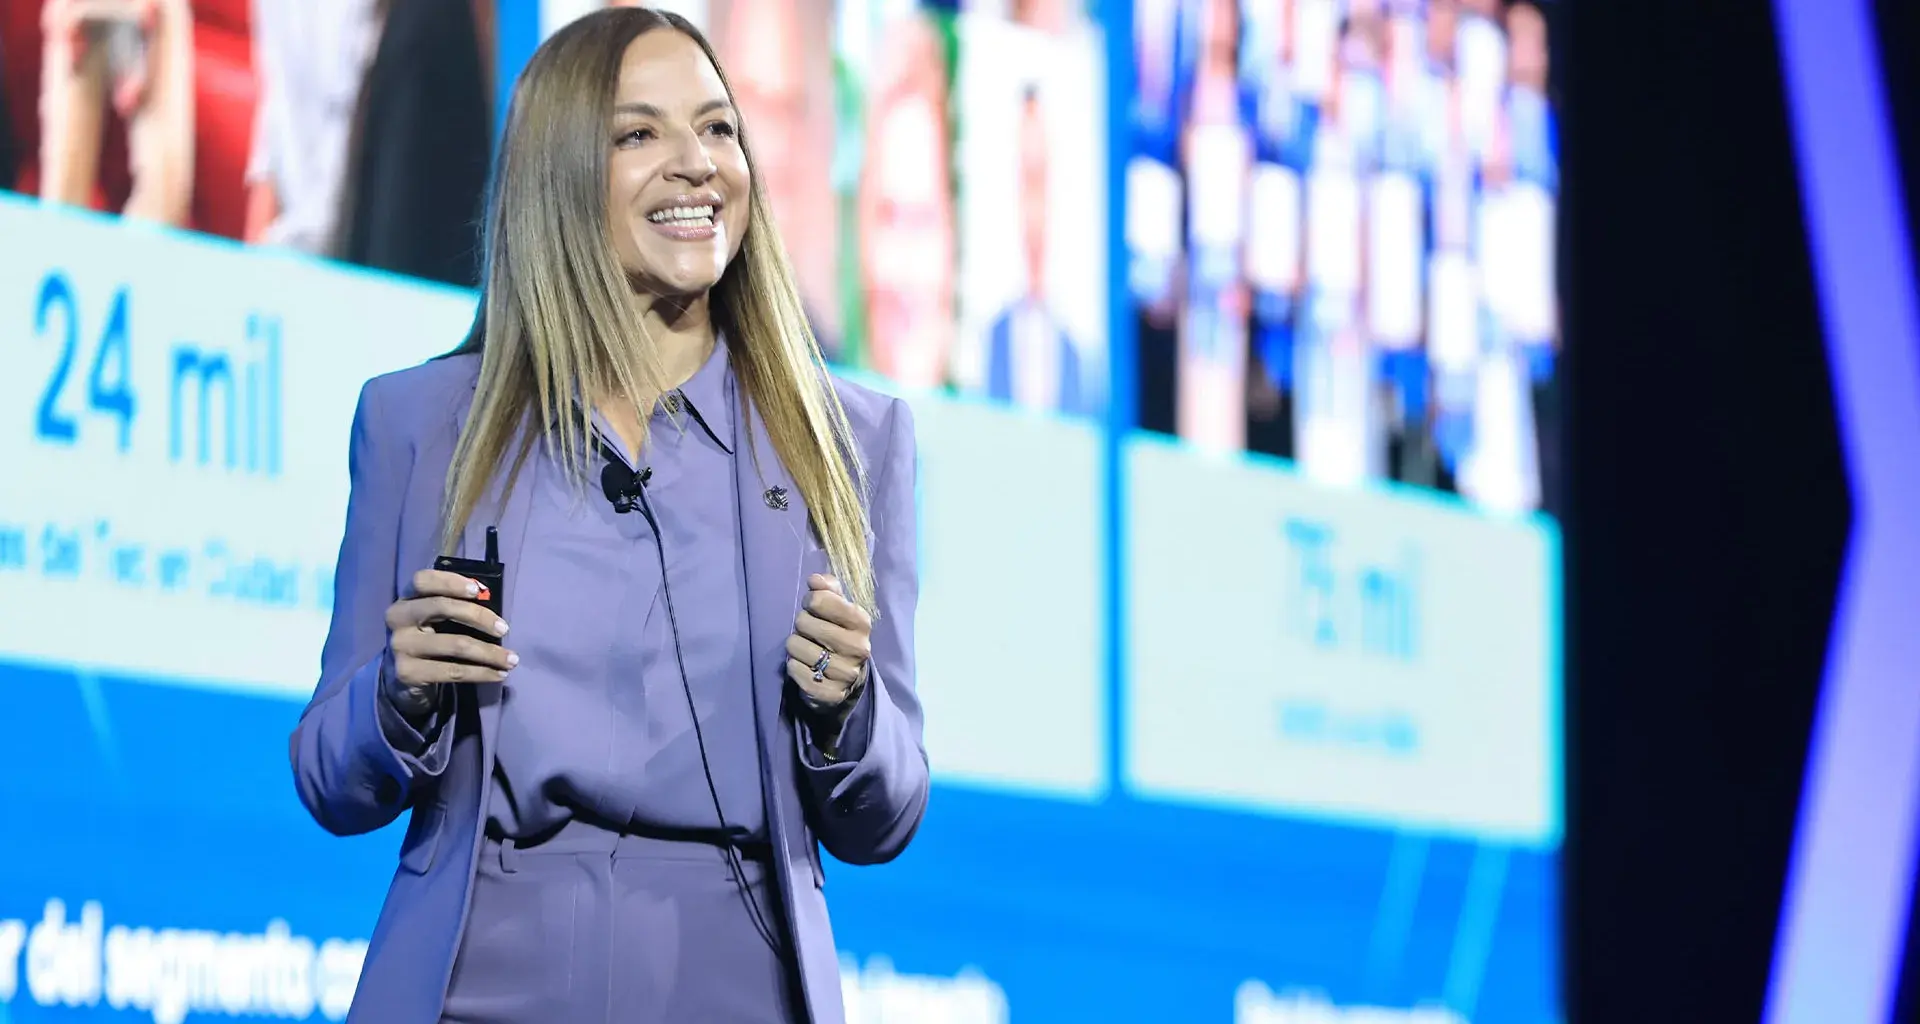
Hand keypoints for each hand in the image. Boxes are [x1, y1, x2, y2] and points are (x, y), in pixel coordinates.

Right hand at [384, 569, 517, 687]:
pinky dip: (481, 673)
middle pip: (440, 607)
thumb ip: (454, 603)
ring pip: (454, 644)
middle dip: (478, 616)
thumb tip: (486, 594)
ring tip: (512, 659)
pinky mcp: (408, 672)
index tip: (478, 590)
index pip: (423, 580)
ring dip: (489, 652)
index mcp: (406, 597)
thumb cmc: (429, 636)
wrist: (403, 675)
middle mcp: (397, 618)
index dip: (451, 582)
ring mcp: (400, 646)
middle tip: (504, 628)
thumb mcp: (435, 616)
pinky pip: (453, 672)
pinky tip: (499, 674)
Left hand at [785, 574, 871, 709]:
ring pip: (795, 647)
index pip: (819, 600)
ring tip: (807, 649)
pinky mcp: (830, 693)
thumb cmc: (840, 635)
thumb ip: (828, 589)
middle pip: (803, 623)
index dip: (810, 602)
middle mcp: (857, 648)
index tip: (814, 609)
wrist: (849, 679)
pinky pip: (795, 670)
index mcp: (861, 622)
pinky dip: (794, 666)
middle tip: (810, 632)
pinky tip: (804, 666)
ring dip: (795, 647)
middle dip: (801, 625)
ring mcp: (845, 673)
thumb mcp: (840, 609)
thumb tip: (815, 579)